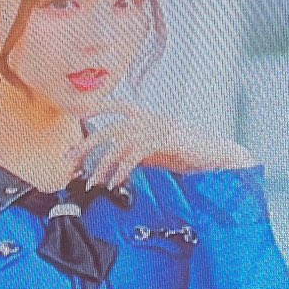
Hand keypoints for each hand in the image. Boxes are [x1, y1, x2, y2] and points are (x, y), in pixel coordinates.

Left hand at [73, 99, 250, 189]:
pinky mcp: (166, 139)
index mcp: (151, 117)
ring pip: (120, 142)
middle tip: (70, 158)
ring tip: (93, 181)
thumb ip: (141, 151)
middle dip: (87, 143)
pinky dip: (122, 168)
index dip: (99, 107)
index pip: (119, 106)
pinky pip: (135, 153)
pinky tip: (115, 181)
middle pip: (111, 127)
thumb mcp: (161, 151)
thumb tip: (119, 162)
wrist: (219, 156)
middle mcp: (152, 118)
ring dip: (103, 164)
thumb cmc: (193, 154)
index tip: (79, 113)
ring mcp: (159, 127)